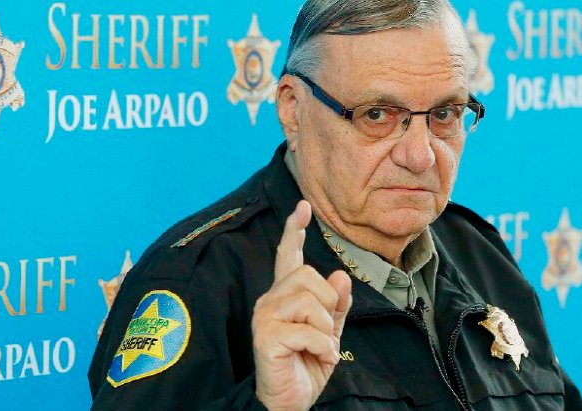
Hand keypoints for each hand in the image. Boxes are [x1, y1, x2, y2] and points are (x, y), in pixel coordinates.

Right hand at [252, 200, 352, 410]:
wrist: (291, 401)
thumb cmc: (307, 365)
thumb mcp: (330, 333)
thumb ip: (336, 305)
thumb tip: (340, 276)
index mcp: (286, 296)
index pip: (287, 256)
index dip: (294, 231)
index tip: (303, 207)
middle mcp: (271, 300)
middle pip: (309, 276)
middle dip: (329, 304)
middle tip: (326, 332)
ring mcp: (266, 317)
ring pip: (310, 301)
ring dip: (327, 330)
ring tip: (321, 347)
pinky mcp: (266, 336)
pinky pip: (308, 331)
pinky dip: (323, 347)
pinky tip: (318, 357)